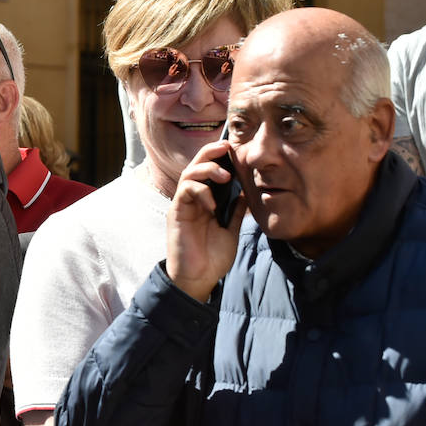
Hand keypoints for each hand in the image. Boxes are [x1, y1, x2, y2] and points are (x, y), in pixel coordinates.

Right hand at [166, 139, 244, 301]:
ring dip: (207, 169)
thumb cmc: (213, 257)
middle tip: (226, 147)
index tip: (235, 149)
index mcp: (206, 200)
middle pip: (196, 165)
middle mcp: (192, 199)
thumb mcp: (231, 229)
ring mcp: (183, 205)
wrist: (199, 279)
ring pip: (188, 174)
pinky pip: (185, 192)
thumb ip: (237, 210)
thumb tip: (248, 190)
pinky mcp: (177, 213)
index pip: (210, 170)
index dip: (219, 157)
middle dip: (210, 153)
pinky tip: (213, 203)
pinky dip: (200, 191)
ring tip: (224, 176)